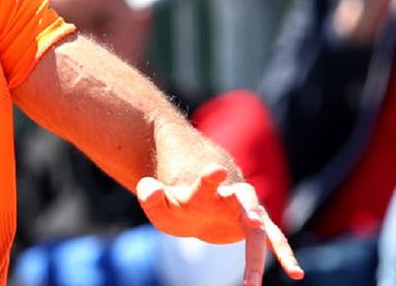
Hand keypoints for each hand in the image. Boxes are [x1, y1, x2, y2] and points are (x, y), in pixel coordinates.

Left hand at [137, 164, 302, 285]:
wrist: (196, 201)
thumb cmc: (175, 201)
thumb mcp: (156, 200)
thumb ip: (150, 193)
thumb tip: (149, 190)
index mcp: (202, 190)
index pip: (205, 182)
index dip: (209, 177)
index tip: (215, 171)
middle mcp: (228, 197)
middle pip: (242, 198)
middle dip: (248, 207)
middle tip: (254, 221)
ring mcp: (244, 211)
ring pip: (260, 227)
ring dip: (266, 247)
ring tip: (285, 268)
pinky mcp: (253, 227)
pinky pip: (272, 240)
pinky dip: (284, 255)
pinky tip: (297, 274)